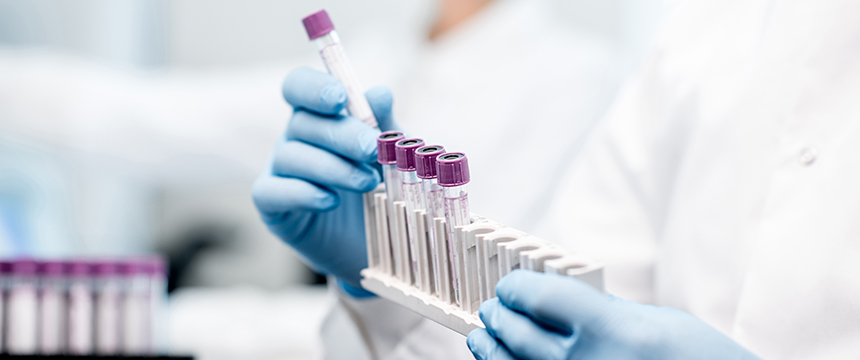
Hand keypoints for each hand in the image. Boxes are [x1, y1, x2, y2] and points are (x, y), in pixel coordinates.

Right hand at [252, 67, 395, 294]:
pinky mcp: (272, 207)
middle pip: (302, 122)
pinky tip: (331, 201)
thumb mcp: (390, 154)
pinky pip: (272, 192)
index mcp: (319, 115)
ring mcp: (279, 171)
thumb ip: (384, 125)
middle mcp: (294, 138)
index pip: (299, 85)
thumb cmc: (381, 187)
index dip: (314, 87)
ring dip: (332, 167)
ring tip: (368, 183)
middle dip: (341, 134)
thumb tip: (379, 93)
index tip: (340, 99)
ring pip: (291, 156)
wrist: (376, 242)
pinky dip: (302, 193)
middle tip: (372, 150)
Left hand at [468, 270, 760, 359]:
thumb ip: (604, 309)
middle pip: (517, 332)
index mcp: (613, 331)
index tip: (510, 285)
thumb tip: (558, 298)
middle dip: (499, 315)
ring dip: (491, 349)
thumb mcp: (657, 322)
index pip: (539, 296)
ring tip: (484, 337)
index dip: (516, 287)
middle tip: (494, 308)